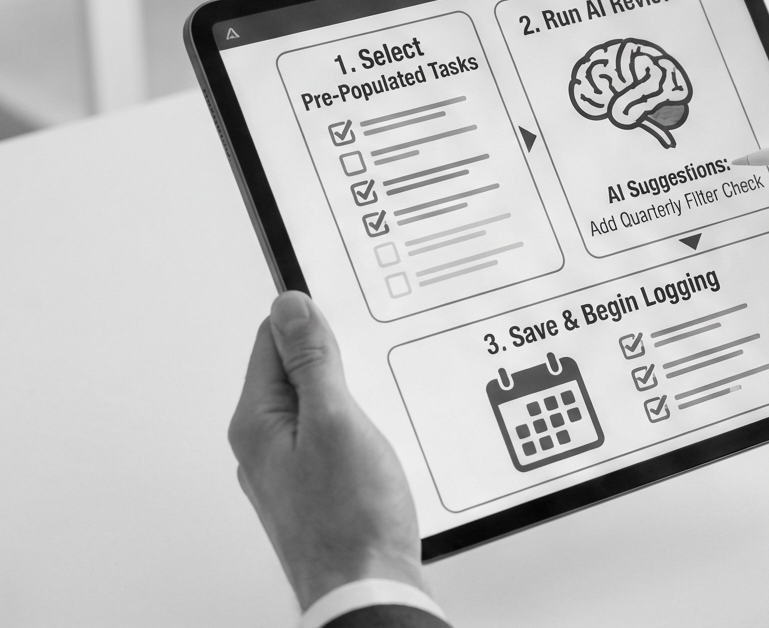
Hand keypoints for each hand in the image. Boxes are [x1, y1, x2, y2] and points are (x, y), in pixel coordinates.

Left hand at [229, 291, 425, 608]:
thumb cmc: (350, 520)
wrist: (368, 590)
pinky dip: (357, 425)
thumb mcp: (336, 421)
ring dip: (349, 394)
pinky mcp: (320, 488)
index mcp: (258, 423)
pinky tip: (381, 434)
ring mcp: (292, 469)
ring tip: (379, 400)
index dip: (312, 320)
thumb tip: (291, 308)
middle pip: (296, 372)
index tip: (347, 311)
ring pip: (318, 405)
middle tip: (370, 359)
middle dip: (335, 358)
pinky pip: (333, 436)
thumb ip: (313, 362)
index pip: (272, 341)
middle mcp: (266, 446)